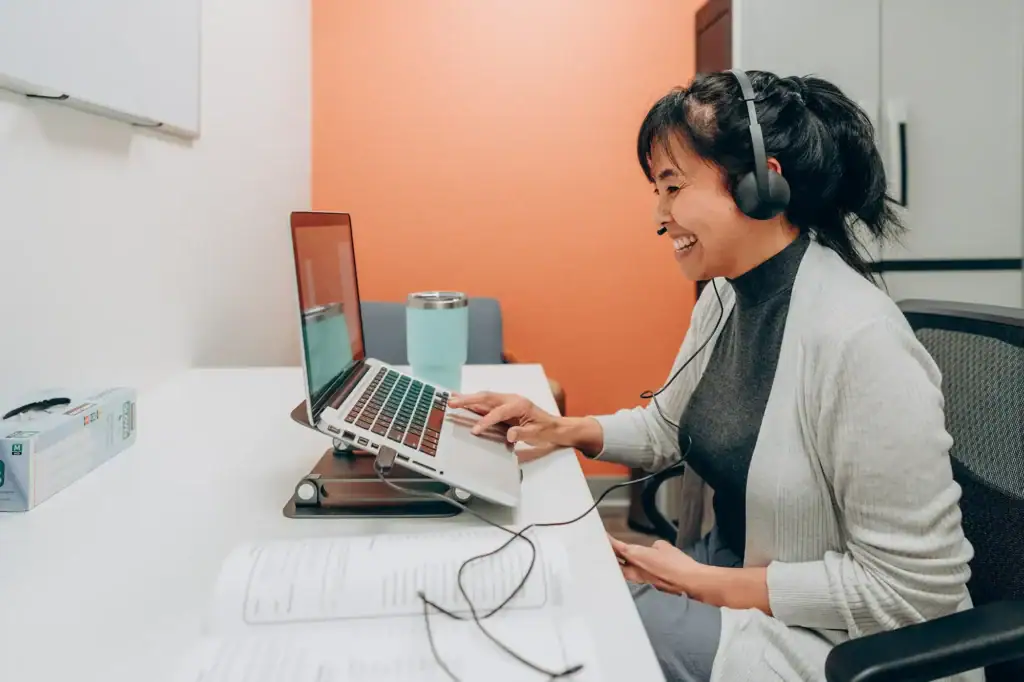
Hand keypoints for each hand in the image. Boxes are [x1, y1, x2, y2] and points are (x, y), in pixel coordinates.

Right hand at [447, 391, 562, 444]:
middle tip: (451, 402)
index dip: (486, 421)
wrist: (555, 427)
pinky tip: (462, 401)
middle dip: (468, 400)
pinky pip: (486, 403)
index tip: (475, 430)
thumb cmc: (546, 429)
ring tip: (450, 399)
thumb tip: (509, 434)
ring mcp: (506, 401)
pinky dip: (473, 402)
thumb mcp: (537, 433)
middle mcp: (511, 399)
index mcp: (520, 404)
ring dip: (467, 398)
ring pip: (484, 398)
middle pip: (487, 397)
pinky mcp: (503, 406)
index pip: (499, 412)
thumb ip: (523, 433)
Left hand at [608, 535, 702, 595]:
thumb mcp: (663, 546)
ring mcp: (638, 581)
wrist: (689, 582)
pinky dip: (630, 575)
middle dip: (608, 556)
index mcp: (635, 555)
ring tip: (615, 561)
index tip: (601, 537)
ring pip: (621, 573)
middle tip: (603, 550)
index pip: (614, 546)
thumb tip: (651, 550)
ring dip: (618, 567)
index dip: (606, 541)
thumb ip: (652, 547)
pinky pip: (633, 580)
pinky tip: (633, 573)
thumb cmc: (677, 564)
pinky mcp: (646, 588)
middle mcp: (633, 570)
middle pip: (613, 562)